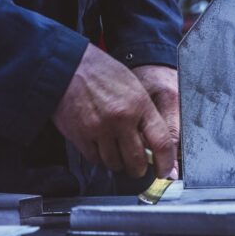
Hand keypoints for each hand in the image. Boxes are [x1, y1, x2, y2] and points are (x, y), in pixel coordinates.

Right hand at [52, 44, 175, 177]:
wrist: (68, 64)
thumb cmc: (100, 72)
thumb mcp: (132, 85)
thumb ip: (143, 113)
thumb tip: (153, 142)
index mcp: (139, 104)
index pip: (161, 142)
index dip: (166, 163)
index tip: (165, 170)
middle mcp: (120, 119)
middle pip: (137, 161)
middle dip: (139, 168)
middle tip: (137, 165)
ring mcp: (99, 129)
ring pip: (115, 164)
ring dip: (117, 162)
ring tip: (115, 150)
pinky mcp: (80, 136)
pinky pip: (95, 159)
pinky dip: (99, 156)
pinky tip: (99, 145)